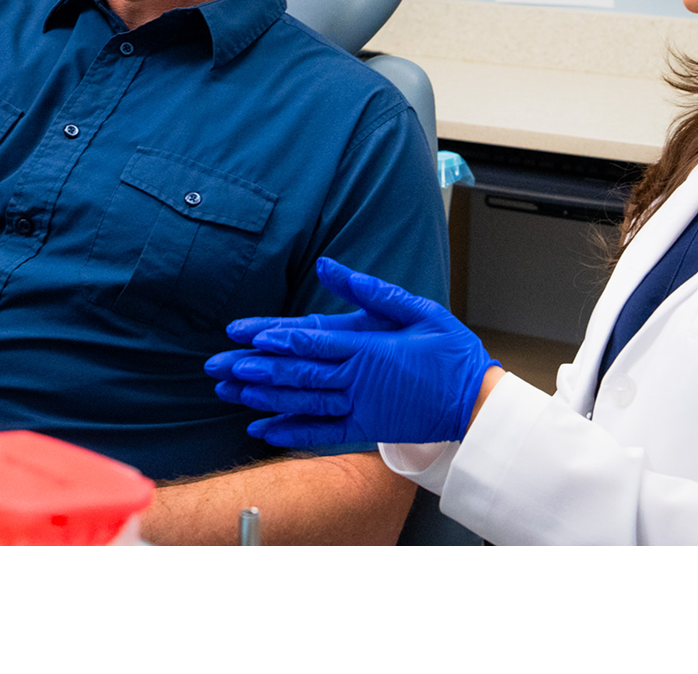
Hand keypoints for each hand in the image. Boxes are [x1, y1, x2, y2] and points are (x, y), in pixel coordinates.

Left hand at [206, 257, 498, 446]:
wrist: (477, 403)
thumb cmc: (451, 352)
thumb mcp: (417, 310)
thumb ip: (370, 290)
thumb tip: (329, 265)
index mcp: (370, 347)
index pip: (314, 339)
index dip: (277, 338)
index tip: (245, 335)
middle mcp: (359, 379)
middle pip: (298, 372)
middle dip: (256, 367)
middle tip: (220, 365)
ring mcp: (361, 407)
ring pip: (303, 401)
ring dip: (264, 396)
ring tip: (231, 390)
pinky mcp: (366, 428)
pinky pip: (322, 432)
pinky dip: (291, 432)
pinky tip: (263, 429)